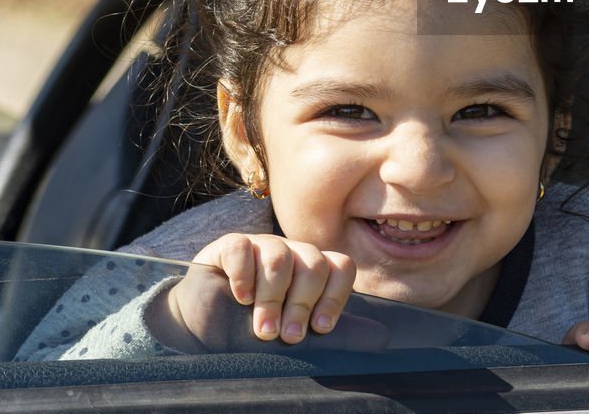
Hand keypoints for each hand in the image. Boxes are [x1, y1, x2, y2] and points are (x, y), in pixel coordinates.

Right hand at [151, 233, 363, 351]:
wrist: (204, 335)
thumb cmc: (255, 335)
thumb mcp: (302, 340)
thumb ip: (342, 337)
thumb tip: (384, 337)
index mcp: (314, 270)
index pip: (342, 267)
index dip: (335, 297)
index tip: (319, 328)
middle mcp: (293, 254)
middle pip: (314, 262)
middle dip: (301, 304)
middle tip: (286, 336)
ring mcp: (261, 246)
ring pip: (280, 256)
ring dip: (271, 298)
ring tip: (262, 327)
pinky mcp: (229, 246)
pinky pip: (243, 248)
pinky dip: (244, 276)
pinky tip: (239, 298)